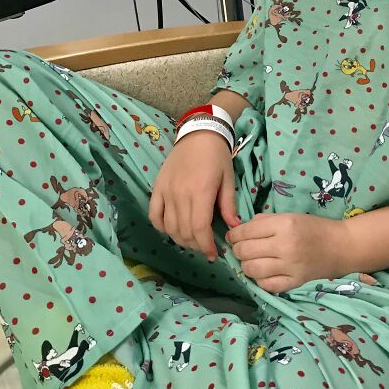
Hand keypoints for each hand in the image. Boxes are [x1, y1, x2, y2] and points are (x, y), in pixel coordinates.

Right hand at [148, 131, 239, 259]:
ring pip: (169, 227)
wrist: (199, 133)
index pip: (199, 228)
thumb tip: (234, 227)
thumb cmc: (217, 156)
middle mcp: (180, 194)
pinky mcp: (157, 188)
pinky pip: (154, 215)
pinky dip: (162, 227)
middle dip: (196, 245)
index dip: (206, 246)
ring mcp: (166, 191)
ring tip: (192, 241)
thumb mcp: (228, 178)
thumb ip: (228, 205)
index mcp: (201, 191)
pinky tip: (173, 230)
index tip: (213, 255)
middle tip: (205, 247)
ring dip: (181, 239)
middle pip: (184, 231)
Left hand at [226, 213, 346, 293]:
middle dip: (238, 249)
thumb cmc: (314, 227)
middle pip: (245, 251)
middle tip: (241, 248)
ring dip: (245, 265)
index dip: (234, 234)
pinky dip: (259, 280)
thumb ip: (264, 221)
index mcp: (284, 225)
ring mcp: (290, 267)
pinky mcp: (294, 282)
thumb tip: (239, 230)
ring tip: (250, 261)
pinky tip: (263, 273)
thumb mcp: (290, 216)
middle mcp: (285, 246)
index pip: (247, 231)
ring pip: (251, 270)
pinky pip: (266, 285)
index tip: (233, 236)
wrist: (341, 246)